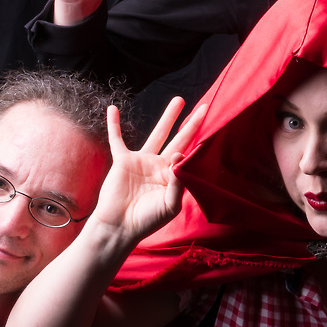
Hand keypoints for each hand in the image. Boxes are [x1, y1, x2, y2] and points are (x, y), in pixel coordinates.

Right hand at [90, 98, 206, 244]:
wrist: (119, 226)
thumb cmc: (147, 220)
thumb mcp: (170, 205)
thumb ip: (178, 182)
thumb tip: (180, 154)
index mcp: (174, 177)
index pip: (190, 155)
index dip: (200, 144)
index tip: (212, 130)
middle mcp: (160, 166)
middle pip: (180, 138)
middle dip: (192, 123)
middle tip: (205, 107)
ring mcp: (142, 161)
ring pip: (158, 133)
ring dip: (168, 116)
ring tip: (179, 100)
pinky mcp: (123, 161)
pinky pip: (117, 139)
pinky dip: (114, 125)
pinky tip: (113, 109)